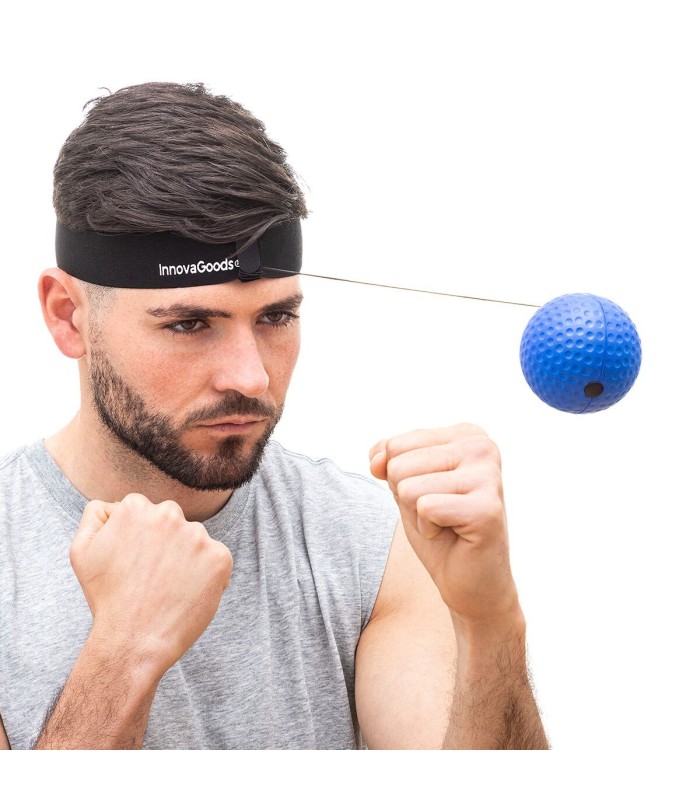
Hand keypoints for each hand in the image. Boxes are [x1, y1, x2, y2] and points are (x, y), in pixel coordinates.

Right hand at [70, 494, 232, 675]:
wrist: (134, 641)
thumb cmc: (106, 598)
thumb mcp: (82, 551)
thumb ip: (95, 515)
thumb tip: (114, 504)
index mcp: (136, 507)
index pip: (144, 512)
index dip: (138, 539)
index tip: (133, 562)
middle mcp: (169, 514)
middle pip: (171, 522)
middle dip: (163, 544)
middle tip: (150, 577)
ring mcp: (198, 536)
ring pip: (193, 541)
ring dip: (185, 559)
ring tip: (167, 589)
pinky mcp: (220, 558)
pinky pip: (216, 560)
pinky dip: (207, 575)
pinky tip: (188, 594)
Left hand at [369, 423, 519, 626]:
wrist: (470, 584)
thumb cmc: (439, 530)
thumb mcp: (404, 486)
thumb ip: (388, 461)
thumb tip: (377, 459)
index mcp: (466, 434)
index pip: (395, 445)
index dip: (399, 480)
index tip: (431, 497)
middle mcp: (482, 447)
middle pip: (399, 464)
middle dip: (407, 499)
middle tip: (439, 516)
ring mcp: (488, 476)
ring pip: (408, 487)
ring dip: (418, 516)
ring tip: (447, 525)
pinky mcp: (486, 508)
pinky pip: (425, 508)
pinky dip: (428, 530)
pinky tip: (454, 537)